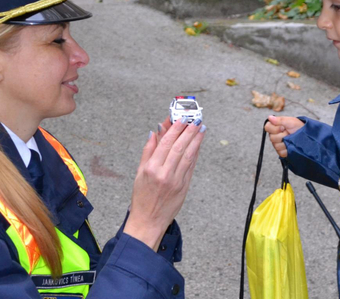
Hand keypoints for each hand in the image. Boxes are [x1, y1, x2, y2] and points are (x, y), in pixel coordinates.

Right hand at [123, 117, 205, 250]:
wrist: (148, 222)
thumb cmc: (141, 198)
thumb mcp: (139, 173)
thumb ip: (148, 151)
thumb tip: (154, 132)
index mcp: (151, 169)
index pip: (165, 143)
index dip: (175, 129)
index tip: (181, 118)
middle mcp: (164, 174)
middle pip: (179, 147)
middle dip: (188, 131)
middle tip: (195, 119)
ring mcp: (176, 181)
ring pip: (188, 156)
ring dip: (196, 140)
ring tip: (201, 128)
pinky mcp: (184, 187)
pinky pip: (191, 167)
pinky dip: (195, 154)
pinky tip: (198, 145)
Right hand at [263, 115, 304, 157]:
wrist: (307, 136)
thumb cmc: (298, 127)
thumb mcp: (290, 121)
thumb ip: (280, 120)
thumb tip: (269, 117)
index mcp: (275, 127)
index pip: (267, 127)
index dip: (274, 128)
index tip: (283, 127)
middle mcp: (275, 135)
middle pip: (271, 138)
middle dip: (282, 136)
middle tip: (289, 133)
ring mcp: (277, 144)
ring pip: (276, 145)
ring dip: (285, 142)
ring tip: (291, 139)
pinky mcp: (281, 152)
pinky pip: (281, 152)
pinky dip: (287, 149)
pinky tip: (291, 145)